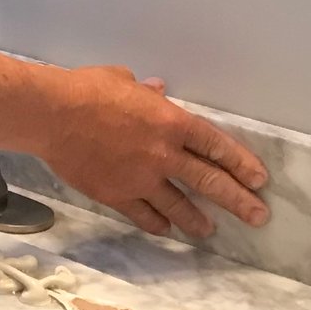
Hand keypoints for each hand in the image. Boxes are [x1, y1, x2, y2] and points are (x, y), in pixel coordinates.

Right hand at [42, 67, 268, 239]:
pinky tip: (166, 230)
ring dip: (197, 220)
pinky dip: (157, 223)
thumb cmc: (87, 89)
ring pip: (179, 205)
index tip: (258, 179)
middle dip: (238, 200)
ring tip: (210, 230)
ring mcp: (141, 179)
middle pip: (209, 181)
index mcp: (171, 122)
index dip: (241, 163)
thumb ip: (144, 91)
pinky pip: (143, 215)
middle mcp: (164, 154)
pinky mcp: (117, 195)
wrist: (52, 116)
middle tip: (258, 216)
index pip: (216, 145)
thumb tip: (155, 90)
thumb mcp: (122, 79)